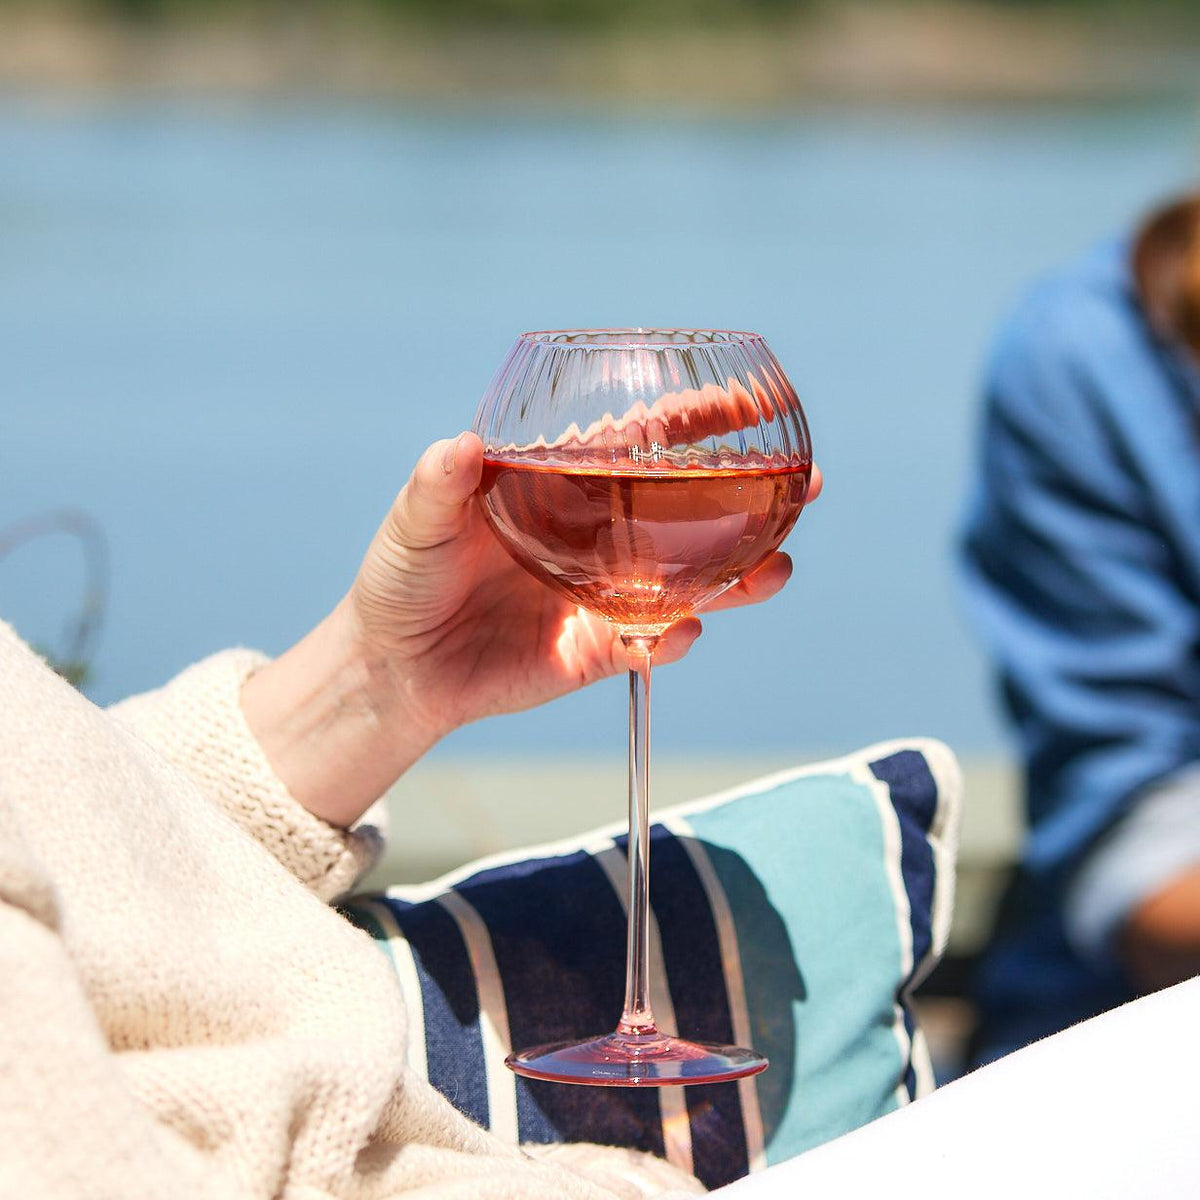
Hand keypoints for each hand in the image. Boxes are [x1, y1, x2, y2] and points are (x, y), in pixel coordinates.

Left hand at [244, 431, 820, 826]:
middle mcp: (600, 535)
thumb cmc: (403, 577)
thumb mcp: (415, 521)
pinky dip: (670, 638)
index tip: (750, 402)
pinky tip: (680, 629)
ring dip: (741, 576)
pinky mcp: (597, 649)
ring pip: (693, 582)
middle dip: (754, 499)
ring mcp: (605, 592)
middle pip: (693, 513)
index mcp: (566, 488)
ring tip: (776, 570)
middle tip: (808, 485)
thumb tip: (464, 445)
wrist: (394, 665)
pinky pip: (649, 643)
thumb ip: (439, 483)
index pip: (644, 445)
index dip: (697, 421)